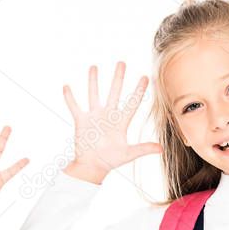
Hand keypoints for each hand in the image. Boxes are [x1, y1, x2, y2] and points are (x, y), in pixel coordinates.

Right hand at [61, 62, 161, 182]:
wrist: (92, 167)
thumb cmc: (111, 161)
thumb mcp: (129, 154)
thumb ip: (144, 148)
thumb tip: (161, 149)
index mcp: (121, 122)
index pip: (132, 103)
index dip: (139, 91)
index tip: (146, 77)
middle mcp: (108, 115)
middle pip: (114, 92)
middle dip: (118, 78)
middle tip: (122, 63)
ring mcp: (94, 117)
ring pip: (94, 94)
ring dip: (93, 81)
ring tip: (94, 66)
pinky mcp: (81, 121)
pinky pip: (74, 106)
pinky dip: (70, 98)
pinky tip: (66, 86)